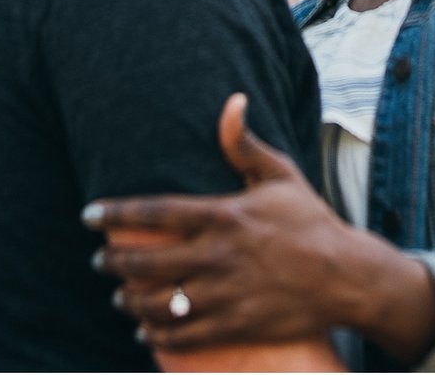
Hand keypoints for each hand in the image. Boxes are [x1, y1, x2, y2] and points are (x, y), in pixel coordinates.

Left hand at [83, 94, 434, 359]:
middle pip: (145, 262)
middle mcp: (218, 256)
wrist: (346, 276)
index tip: (88, 214)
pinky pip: (183, 334)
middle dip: (113, 262)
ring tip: (119, 295)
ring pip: (159, 302)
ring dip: (130, 300)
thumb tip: (232, 101)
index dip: (115, 213)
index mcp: (224, 215)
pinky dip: (157, 333)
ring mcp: (225, 294)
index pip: (155, 213)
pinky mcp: (235, 325)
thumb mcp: (280, 176)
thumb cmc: (310, 221)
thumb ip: (245, 144)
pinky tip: (145, 328)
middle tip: (98, 260)